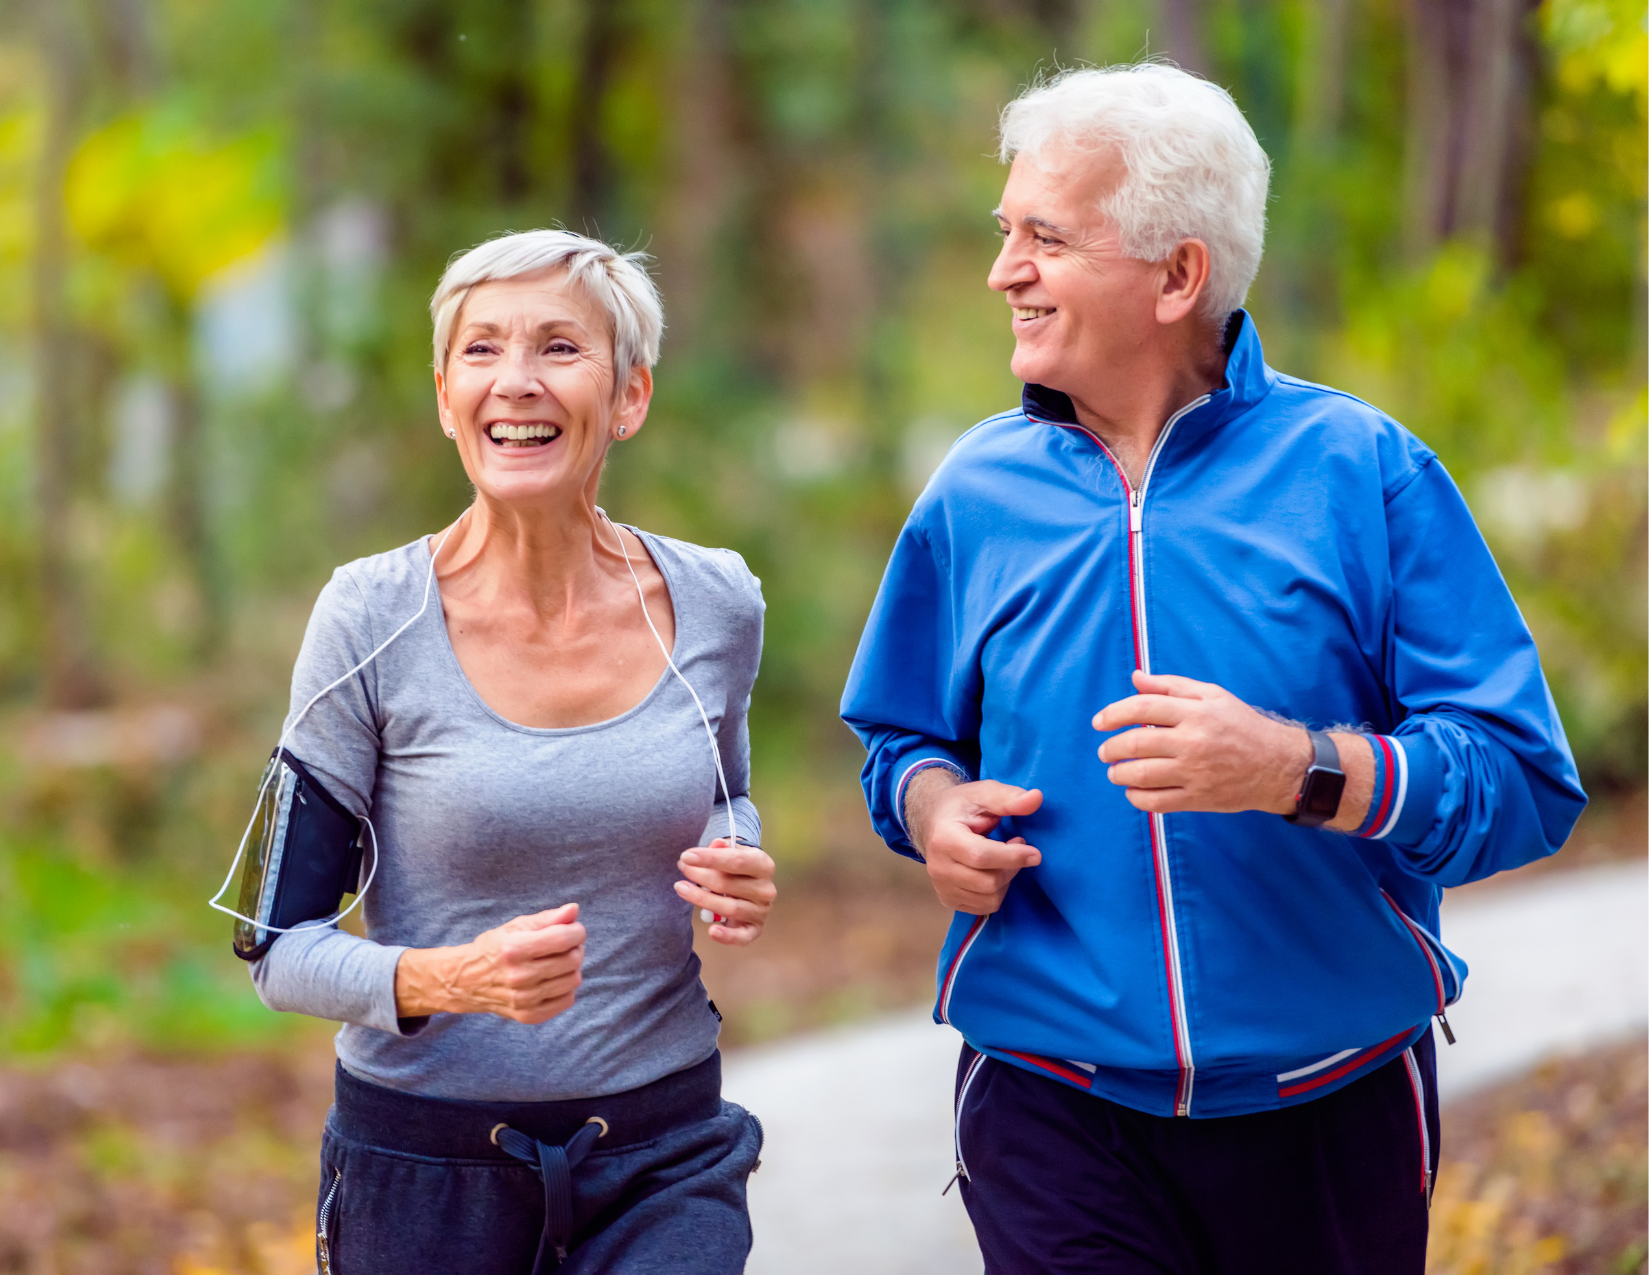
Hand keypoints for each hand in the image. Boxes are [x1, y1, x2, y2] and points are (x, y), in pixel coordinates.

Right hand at [394, 903, 585, 1023]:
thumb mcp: (515, 927)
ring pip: (573, 980)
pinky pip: (566, 1000)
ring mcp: (524, 1000)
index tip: (574, 929)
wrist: (465, 982)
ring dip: (572, 968)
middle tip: (565, 945)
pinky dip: (566, 988)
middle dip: (576, 948)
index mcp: (514, 949)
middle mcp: (519, 977)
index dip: (577, 931)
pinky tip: (553, 979)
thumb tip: (574, 910)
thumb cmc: (494, 949)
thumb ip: (547, 918)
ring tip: (558, 962)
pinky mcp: (528, 1016)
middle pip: (572, 960)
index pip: (564, 939)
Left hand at [675, 838, 776, 946]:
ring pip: (729, 907)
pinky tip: (711, 930)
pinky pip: (741, 937)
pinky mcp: (755, 929)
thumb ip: (722, 848)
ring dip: (701, 899)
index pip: (736, 860)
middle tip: (682, 868)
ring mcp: (761, 911)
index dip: (709, 858)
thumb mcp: (732, 852)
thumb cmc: (737, 867)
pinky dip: (726, 936)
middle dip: (700, 876)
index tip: (686, 856)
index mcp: (764, 865)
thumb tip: (716, 844)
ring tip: (681, 888)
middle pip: (727, 884)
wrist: (751, 885)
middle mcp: (766, 889)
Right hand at [905, 770, 1042, 914]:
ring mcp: (941, 887)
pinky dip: (997, 892)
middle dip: (1012, 867)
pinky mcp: (948, 900)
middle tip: (1016, 846)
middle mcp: (938, 867)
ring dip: (1006, 880)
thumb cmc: (961, 807)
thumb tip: (1036, 798)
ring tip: (1003, 859)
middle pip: (989, 882)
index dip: (1012, 857)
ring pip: (990, 898)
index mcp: (943, 839)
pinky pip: (984, 907)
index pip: (981, 856)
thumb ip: (1008, 797)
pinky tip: (993, 872)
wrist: (934, 822)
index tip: (1035, 853)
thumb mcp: (983, 793)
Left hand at [1094, 671, 1371, 828]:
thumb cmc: (1242, 726)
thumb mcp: (1212, 696)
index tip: (1099, 722)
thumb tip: (1135, 678)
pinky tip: (1134, 791)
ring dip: (1118, 774)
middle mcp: (1192, 741)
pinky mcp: (1198, 798)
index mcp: (1194, 712)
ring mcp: (1194, 772)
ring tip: (1115, 772)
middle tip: (1104, 752)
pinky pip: (1155, 802)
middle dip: (1110, 749)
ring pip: (1140, 775)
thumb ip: (1170, 687)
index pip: (1140, 708)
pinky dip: (1136, 798)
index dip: (1112, 714)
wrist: (1278, 766)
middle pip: (1134, 744)